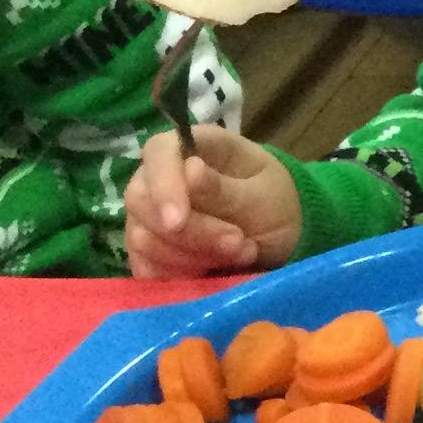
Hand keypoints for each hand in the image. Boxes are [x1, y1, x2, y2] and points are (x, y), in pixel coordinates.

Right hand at [123, 126, 304, 278]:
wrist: (281, 238)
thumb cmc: (275, 205)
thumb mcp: (263, 197)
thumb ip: (225, 189)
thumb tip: (190, 170)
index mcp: (197, 147)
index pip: (159, 151)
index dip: (162, 184)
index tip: (177, 222)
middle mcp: (164, 176)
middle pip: (141, 200)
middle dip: (189, 232)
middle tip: (238, 243)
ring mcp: (151, 214)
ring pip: (142, 239)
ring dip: (193, 257)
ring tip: (242, 253)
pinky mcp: (149, 249)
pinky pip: (145, 267)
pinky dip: (179, 275)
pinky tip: (212, 273)